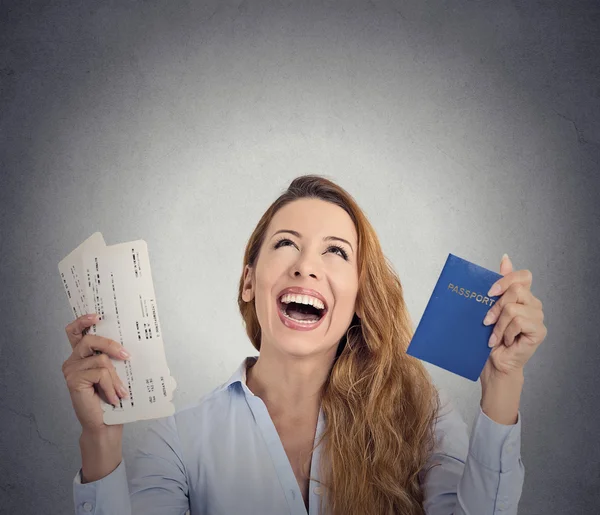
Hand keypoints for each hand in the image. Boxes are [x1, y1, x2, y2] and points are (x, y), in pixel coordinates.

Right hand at [62, 314, 129, 433]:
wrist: (105, 424)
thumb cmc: (111, 397)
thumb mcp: (115, 372)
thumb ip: (113, 357)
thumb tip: (128, 343)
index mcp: (81, 355)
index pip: (75, 331)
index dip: (83, 321)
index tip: (97, 316)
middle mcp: (72, 360)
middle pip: (89, 340)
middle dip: (111, 345)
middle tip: (127, 355)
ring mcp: (71, 370)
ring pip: (100, 359)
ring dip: (116, 377)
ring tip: (121, 391)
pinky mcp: (73, 380)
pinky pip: (100, 373)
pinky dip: (111, 386)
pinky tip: (114, 398)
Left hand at [480, 254, 546, 378]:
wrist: (493, 362)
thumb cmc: (489, 337)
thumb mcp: (488, 307)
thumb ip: (499, 284)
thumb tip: (505, 258)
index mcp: (523, 296)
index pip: (523, 275)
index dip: (506, 279)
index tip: (489, 291)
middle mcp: (533, 304)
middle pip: (515, 290)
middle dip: (496, 306)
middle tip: (486, 321)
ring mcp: (538, 317)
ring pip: (513, 308)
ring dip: (498, 324)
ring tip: (494, 336)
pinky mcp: (539, 331)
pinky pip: (519, 321)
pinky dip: (506, 332)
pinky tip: (505, 341)